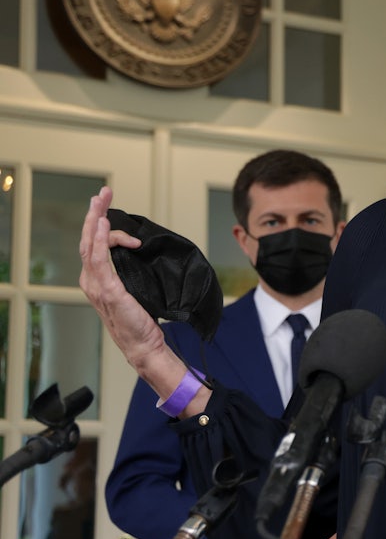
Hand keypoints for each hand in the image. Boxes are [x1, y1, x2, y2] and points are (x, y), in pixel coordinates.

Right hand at [79, 187, 201, 409]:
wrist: (145, 345)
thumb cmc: (142, 320)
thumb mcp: (137, 289)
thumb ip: (132, 272)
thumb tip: (140, 249)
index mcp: (98, 280)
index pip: (95, 244)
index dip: (102, 225)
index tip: (114, 210)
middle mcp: (92, 281)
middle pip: (88, 239)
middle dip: (94, 213)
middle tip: (102, 192)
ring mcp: (98, 287)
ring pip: (90, 245)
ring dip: (95, 220)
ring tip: (101, 201)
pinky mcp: (109, 292)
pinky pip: (100, 260)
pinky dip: (100, 241)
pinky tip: (102, 226)